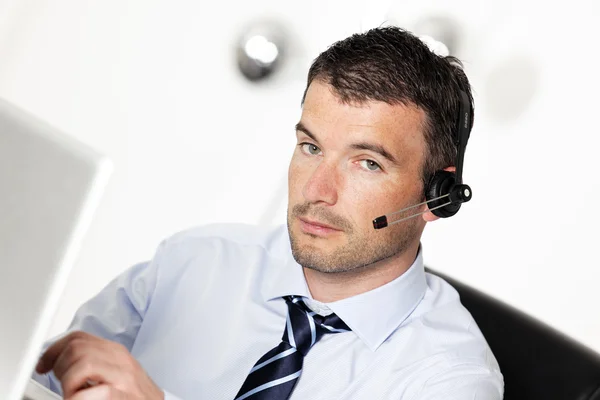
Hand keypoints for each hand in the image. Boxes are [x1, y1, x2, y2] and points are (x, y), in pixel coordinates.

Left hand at [35, 331, 163, 399]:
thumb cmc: (134, 398)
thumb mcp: (116, 374)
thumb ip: (94, 363)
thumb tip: (59, 361)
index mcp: (116, 353)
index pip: (78, 338)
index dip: (54, 350)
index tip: (44, 365)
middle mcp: (122, 361)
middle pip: (77, 348)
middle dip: (60, 368)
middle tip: (64, 386)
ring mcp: (124, 378)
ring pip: (83, 364)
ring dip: (69, 385)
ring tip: (73, 396)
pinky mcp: (123, 396)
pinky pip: (94, 392)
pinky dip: (77, 398)